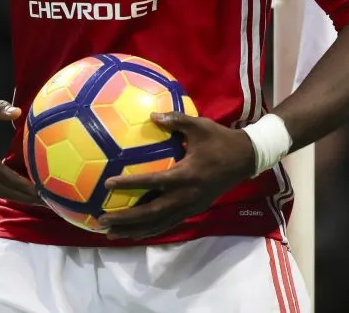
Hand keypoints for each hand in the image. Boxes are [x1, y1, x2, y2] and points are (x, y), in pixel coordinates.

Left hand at [98, 111, 254, 240]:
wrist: (246, 159)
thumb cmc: (220, 140)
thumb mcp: (199, 125)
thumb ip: (175, 120)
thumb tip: (152, 114)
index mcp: (185, 175)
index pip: (152, 182)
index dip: (129, 184)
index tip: (108, 184)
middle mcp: (186, 196)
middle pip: (151, 214)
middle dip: (126, 219)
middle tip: (102, 221)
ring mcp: (190, 206)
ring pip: (158, 224)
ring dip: (134, 230)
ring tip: (111, 233)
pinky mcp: (193, 210)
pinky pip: (168, 223)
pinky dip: (150, 229)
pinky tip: (135, 231)